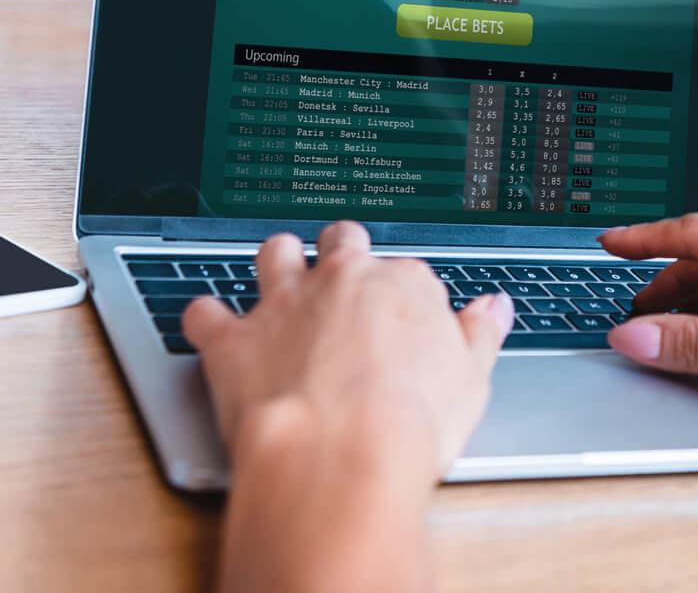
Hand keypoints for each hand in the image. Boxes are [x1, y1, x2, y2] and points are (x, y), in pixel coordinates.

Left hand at [184, 221, 514, 478]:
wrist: (341, 454)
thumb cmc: (411, 424)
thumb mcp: (471, 380)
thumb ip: (479, 335)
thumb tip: (493, 309)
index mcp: (403, 285)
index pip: (406, 272)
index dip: (402, 295)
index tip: (402, 318)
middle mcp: (341, 281)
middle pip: (342, 242)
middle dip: (341, 253)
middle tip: (344, 277)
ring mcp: (283, 305)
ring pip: (273, 254)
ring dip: (275, 260)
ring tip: (279, 273)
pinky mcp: (232, 340)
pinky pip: (205, 312)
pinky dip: (204, 317)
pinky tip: (208, 323)